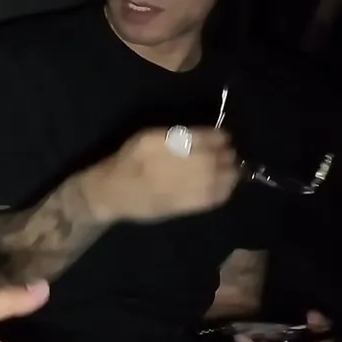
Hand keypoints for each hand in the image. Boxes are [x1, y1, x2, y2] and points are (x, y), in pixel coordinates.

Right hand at [86, 126, 238, 222]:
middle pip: (210, 158)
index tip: (225, 138)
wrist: (109, 192)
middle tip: (232, 155)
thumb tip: (211, 137)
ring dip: (230, 173)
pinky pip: (209, 198)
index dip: (218, 137)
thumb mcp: (145, 139)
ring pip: (214, 178)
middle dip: (227, 156)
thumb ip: (175, 137)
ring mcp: (173, 185)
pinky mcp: (178, 204)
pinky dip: (224, 191)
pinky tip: (226, 186)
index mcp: (156, 142)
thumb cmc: (127, 162)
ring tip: (232, 170)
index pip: (199, 137)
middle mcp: (165, 162)